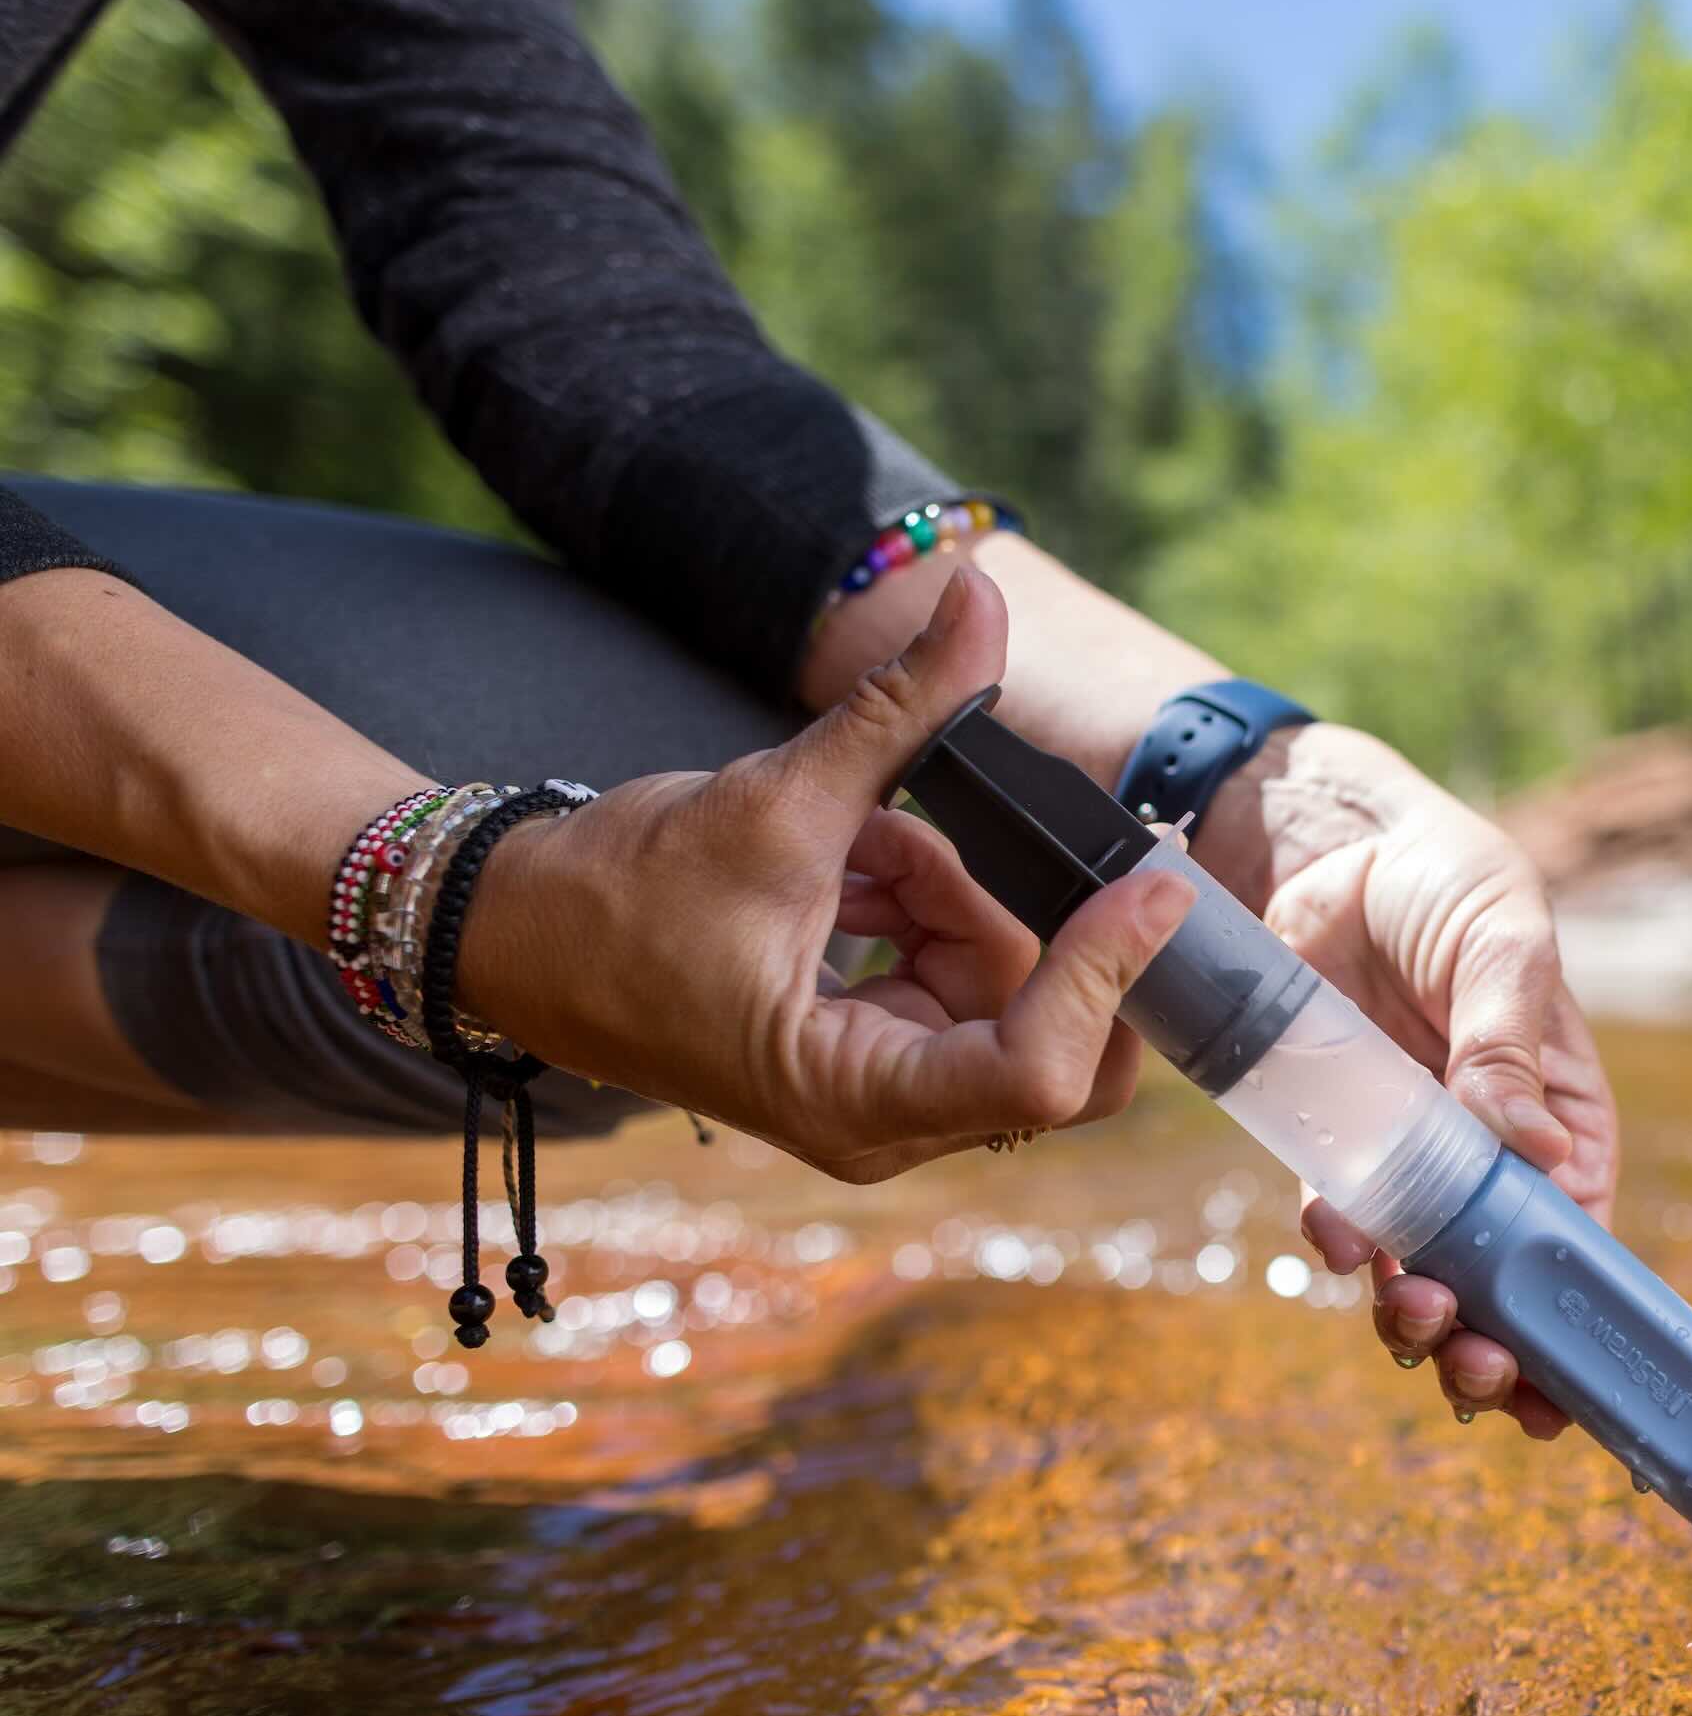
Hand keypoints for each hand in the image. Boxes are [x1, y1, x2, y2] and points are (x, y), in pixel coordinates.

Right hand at [460, 571, 1193, 1181]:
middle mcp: (882, 1121)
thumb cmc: (617, 897)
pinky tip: (857, 860)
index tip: (1149, 883)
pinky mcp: (877, 1050)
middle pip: (1047, 1036)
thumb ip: (899, 707)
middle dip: (1040, 925)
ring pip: (1006, 987)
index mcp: (854, 1102)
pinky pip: (958, 970)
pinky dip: (927, 903)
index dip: (1107, 975)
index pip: (1038, 1072)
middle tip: (1027, 832)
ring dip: (957, 895)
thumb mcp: (777, 799)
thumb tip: (978, 594)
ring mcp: (883, 1090)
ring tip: (862, 841)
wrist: (517, 930)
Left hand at [1200, 727, 1618, 1439]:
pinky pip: (1342, 1223)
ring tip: (1410, 1312)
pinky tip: (1337, 1238)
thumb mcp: (1504, 946)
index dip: (1569, 1325)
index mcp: (1564, 1124)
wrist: (1338, 848)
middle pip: (1502, 1289)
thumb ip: (1508, 1044)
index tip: (1555, 1387)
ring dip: (1416, 1325)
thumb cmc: (1454, 885)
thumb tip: (1534, 1148)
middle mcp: (1494, 1162)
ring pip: (1421, 1280)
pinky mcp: (1341, 1142)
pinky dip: (1340, 1248)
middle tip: (1469, 1356)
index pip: (1580, 1245)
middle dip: (1489, 1346)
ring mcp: (1415, 1162)